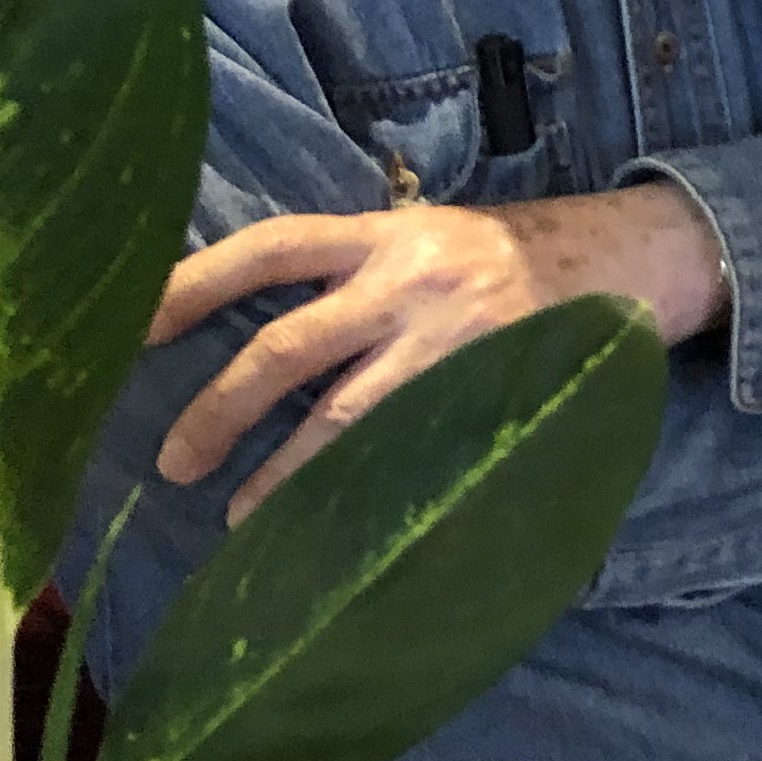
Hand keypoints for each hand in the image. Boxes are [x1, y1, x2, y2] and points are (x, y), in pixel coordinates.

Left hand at [151, 185, 727, 521]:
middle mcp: (411, 282)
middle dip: (221, 408)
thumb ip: (350, 267)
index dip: (193, 284)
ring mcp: (453, 343)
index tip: (131, 330)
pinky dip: (367, 491)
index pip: (268, 249)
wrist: (630, 258)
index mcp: (385, 235)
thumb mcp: (425, 237)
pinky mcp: (491, 393)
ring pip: (345, 417)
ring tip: (242, 517)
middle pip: (287, 346)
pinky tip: (338, 524)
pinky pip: (414, 452)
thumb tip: (242, 325)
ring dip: (284, 473)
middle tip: (175, 462)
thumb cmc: (503, 256)